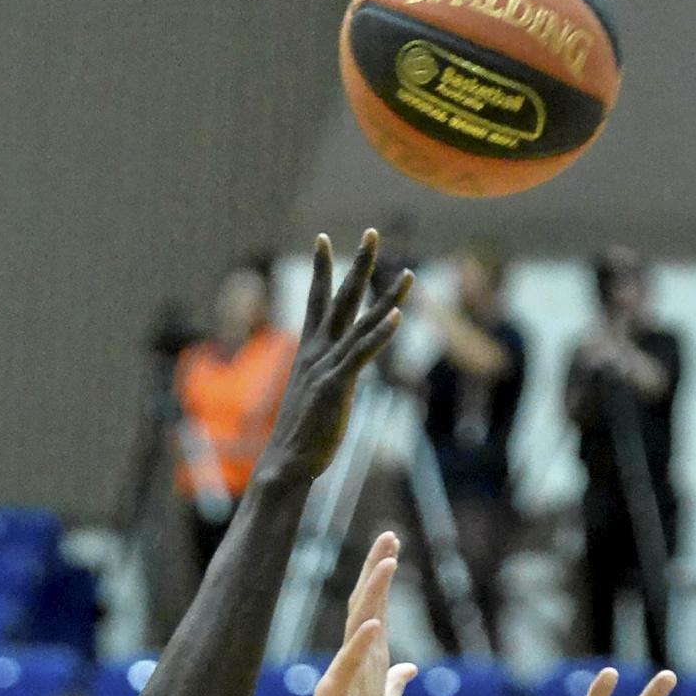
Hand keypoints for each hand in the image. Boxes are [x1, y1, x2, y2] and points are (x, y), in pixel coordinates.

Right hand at [265, 232, 409, 484]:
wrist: (285, 464)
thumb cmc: (300, 438)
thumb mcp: (314, 399)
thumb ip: (327, 381)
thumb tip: (337, 381)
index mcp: (309, 352)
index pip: (316, 301)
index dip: (320, 269)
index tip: (321, 238)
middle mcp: (317, 352)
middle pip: (340, 298)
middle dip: (358, 264)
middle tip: (373, 232)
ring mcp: (327, 367)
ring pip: (360, 323)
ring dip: (387, 297)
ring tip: (409, 275)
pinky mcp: (336, 386)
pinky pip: (361, 354)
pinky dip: (379, 334)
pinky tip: (397, 316)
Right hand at [307, 536, 414, 695]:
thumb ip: (393, 683)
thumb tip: (409, 666)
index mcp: (365, 659)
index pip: (373, 607)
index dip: (381, 576)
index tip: (392, 546)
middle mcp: (351, 661)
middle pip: (365, 606)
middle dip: (376, 571)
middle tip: (389, 537)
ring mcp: (340, 676)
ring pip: (358, 627)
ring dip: (373, 595)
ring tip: (387, 565)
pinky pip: (349, 667)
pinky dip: (360, 646)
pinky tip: (374, 625)